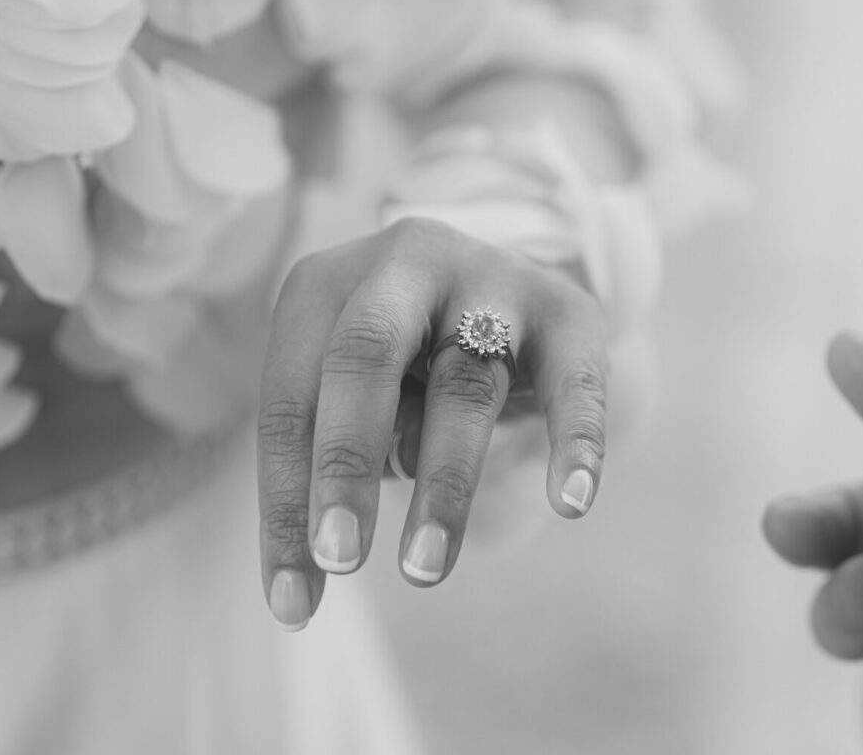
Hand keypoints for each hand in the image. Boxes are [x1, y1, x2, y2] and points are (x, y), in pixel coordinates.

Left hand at [258, 218, 607, 628]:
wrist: (497, 289)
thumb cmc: (405, 360)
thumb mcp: (351, 390)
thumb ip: (329, 454)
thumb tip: (309, 574)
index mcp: (327, 285)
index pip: (291, 399)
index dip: (287, 501)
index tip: (296, 601)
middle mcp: (405, 262)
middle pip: (364, 357)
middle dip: (347, 460)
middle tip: (342, 556)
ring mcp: (490, 277)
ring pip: (463, 383)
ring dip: (444, 481)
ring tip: (424, 566)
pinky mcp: (565, 309)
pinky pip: (574, 380)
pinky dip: (575, 439)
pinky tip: (569, 502)